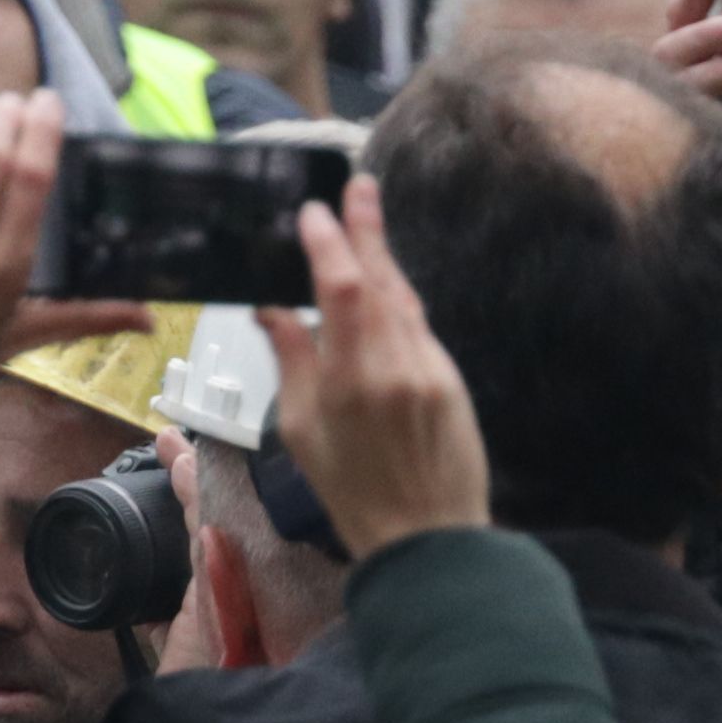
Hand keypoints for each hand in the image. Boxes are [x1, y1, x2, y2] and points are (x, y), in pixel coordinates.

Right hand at [255, 174, 492, 549]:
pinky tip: (384, 287)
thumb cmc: (352, 491)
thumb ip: (291, 360)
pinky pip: (419, 326)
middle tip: (360, 186)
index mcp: (352, 378)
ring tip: (367, 223)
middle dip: (368, 229)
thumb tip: (270, 308)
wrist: (428, 536)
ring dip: (384, 259)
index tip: (314, 212)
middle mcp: (398, 364)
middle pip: (381, 279)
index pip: (341, 289)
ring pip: (404, 299)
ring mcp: (432, 370)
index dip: (329, 243)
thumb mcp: (302, 429)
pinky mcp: (451, 380)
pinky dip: (397, 299)